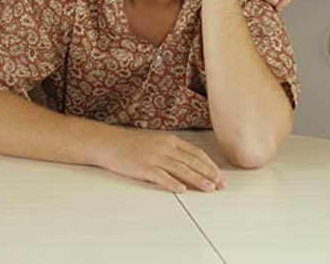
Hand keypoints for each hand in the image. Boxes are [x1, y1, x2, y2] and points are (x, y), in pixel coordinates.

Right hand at [102, 128, 224, 193]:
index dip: (209, 165)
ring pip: (180, 169)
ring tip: (209, 188)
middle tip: (221, 185)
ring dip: (197, 179)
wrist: (108, 142)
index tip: (219, 176)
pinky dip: (172, 183)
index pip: (195, 153)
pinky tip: (181, 190)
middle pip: (191, 161)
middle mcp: (164, 147)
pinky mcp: (143, 167)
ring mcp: (153, 157)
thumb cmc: (131, 144)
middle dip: (209, 174)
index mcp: (169, 140)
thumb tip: (190, 164)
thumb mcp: (155, 141)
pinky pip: (160, 176)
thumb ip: (172, 151)